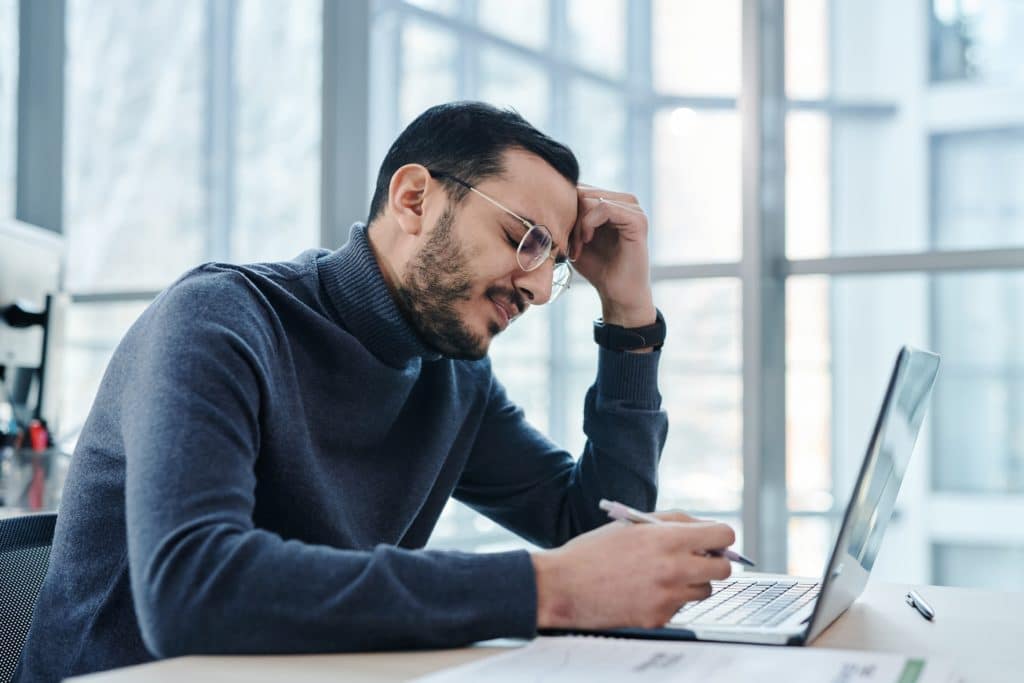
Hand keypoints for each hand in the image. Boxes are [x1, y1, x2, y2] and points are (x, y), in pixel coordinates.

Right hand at [531, 516, 735, 629]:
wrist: (564, 585)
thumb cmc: (595, 551)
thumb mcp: (634, 524)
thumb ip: (674, 522)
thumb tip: (706, 528)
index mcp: (667, 539)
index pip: (723, 536)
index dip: (720, 537)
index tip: (713, 541)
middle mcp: (673, 568)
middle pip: (724, 568)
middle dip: (714, 562)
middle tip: (697, 559)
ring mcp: (668, 596)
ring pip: (705, 590)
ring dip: (693, 582)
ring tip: (664, 575)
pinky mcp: (659, 618)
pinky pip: (681, 607)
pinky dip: (670, 600)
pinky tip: (645, 592)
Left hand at [571, 185, 654, 327]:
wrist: (617, 294)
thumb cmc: (597, 267)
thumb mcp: (575, 237)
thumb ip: (568, 215)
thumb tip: (549, 195)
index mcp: (612, 201)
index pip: (579, 187)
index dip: (564, 210)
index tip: (562, 238)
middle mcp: (625, 200)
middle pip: (582, 191)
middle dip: (570, 217)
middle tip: (569, 245)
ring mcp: (633, 208)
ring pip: (590, 198)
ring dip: (578, 223)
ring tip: (577, 246)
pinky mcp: (638, 220)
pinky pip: (604, 207)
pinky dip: (589, 224)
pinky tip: (586, 241)